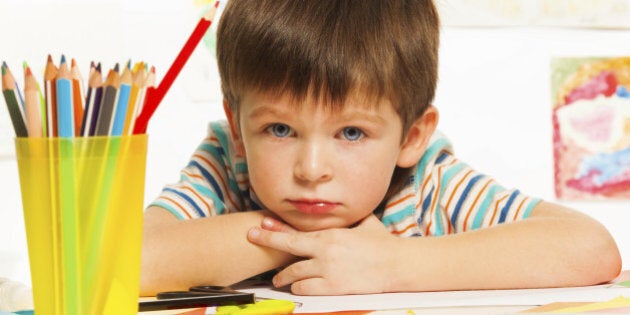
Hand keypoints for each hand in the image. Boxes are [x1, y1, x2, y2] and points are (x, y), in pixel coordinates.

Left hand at [247, 214, 397, 294]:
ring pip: (294, 274)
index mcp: (329, 235)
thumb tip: (342, 208)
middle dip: (268, 245)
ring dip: (284, 277)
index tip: (257, 228)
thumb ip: (346, 219)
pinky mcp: (333, 288)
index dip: (273, 231)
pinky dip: (299, 288)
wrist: (396, 264)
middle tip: (254, 242)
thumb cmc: (381, 244)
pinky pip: (306, 289)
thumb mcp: (363, 223)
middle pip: (287, 251)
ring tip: (279, 279)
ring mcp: (327, 271)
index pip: (294, 232)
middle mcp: (324, 252)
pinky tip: (297, 287)